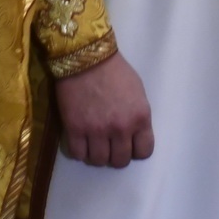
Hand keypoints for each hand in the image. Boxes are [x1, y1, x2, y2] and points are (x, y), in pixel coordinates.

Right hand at [55, 51, 153, 167]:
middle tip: (109, 144)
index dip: (136, 150)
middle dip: (116, 154)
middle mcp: (120, 129)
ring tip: (94, 142)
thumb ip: (137, 116)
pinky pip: (78, 154)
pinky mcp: (74, 129)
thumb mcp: (137, 92)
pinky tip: (81, 140)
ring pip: (99, 161)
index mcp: (140, 118)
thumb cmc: (115, 70)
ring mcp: (96, 131)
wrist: (86, 57)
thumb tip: (134, 134)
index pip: (144, 152)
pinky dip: (80, 151)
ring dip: (97, 154)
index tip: (129, 144)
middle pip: (120, 161)